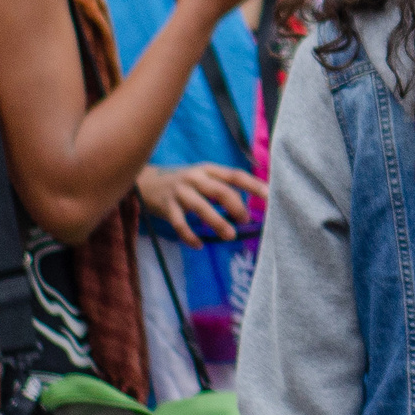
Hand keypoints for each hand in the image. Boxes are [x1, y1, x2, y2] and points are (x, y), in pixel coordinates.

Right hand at [138, 162, 266, 244]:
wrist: (145, 181)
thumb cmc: (183, 182)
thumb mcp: (202, 177)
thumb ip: (221, 186)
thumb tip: (246, 207)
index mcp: (208, 169)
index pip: (235, 175)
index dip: (253, 185)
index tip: (269, 196)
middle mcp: (195, 178)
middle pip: (220, 190)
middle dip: (236, 206)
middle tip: (246, 220)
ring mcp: (180, 192)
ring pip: (202, 207)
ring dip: (217, 222)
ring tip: (230, 235)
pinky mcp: (166, 207)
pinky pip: (180, 224)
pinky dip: (190, 236)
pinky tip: (199, 245)